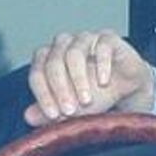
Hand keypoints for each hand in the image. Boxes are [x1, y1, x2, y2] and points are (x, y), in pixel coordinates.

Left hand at [24, 30, 155, 126]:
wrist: (126, 87)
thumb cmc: (93, 94)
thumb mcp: (70, 108)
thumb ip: (48, 112)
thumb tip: (29, 117)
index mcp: (46, 59)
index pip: (37, 74)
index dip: (43, 95)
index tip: (53, 115)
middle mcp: (62, 45)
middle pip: (53, 63)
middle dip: (60, 90)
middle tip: (69, 111)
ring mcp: (84, 38)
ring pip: (74, 53)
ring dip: (78, 79)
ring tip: (87, 101)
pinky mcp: (107, 38)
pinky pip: (101, 46)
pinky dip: (102, 65)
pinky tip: (103, 82)